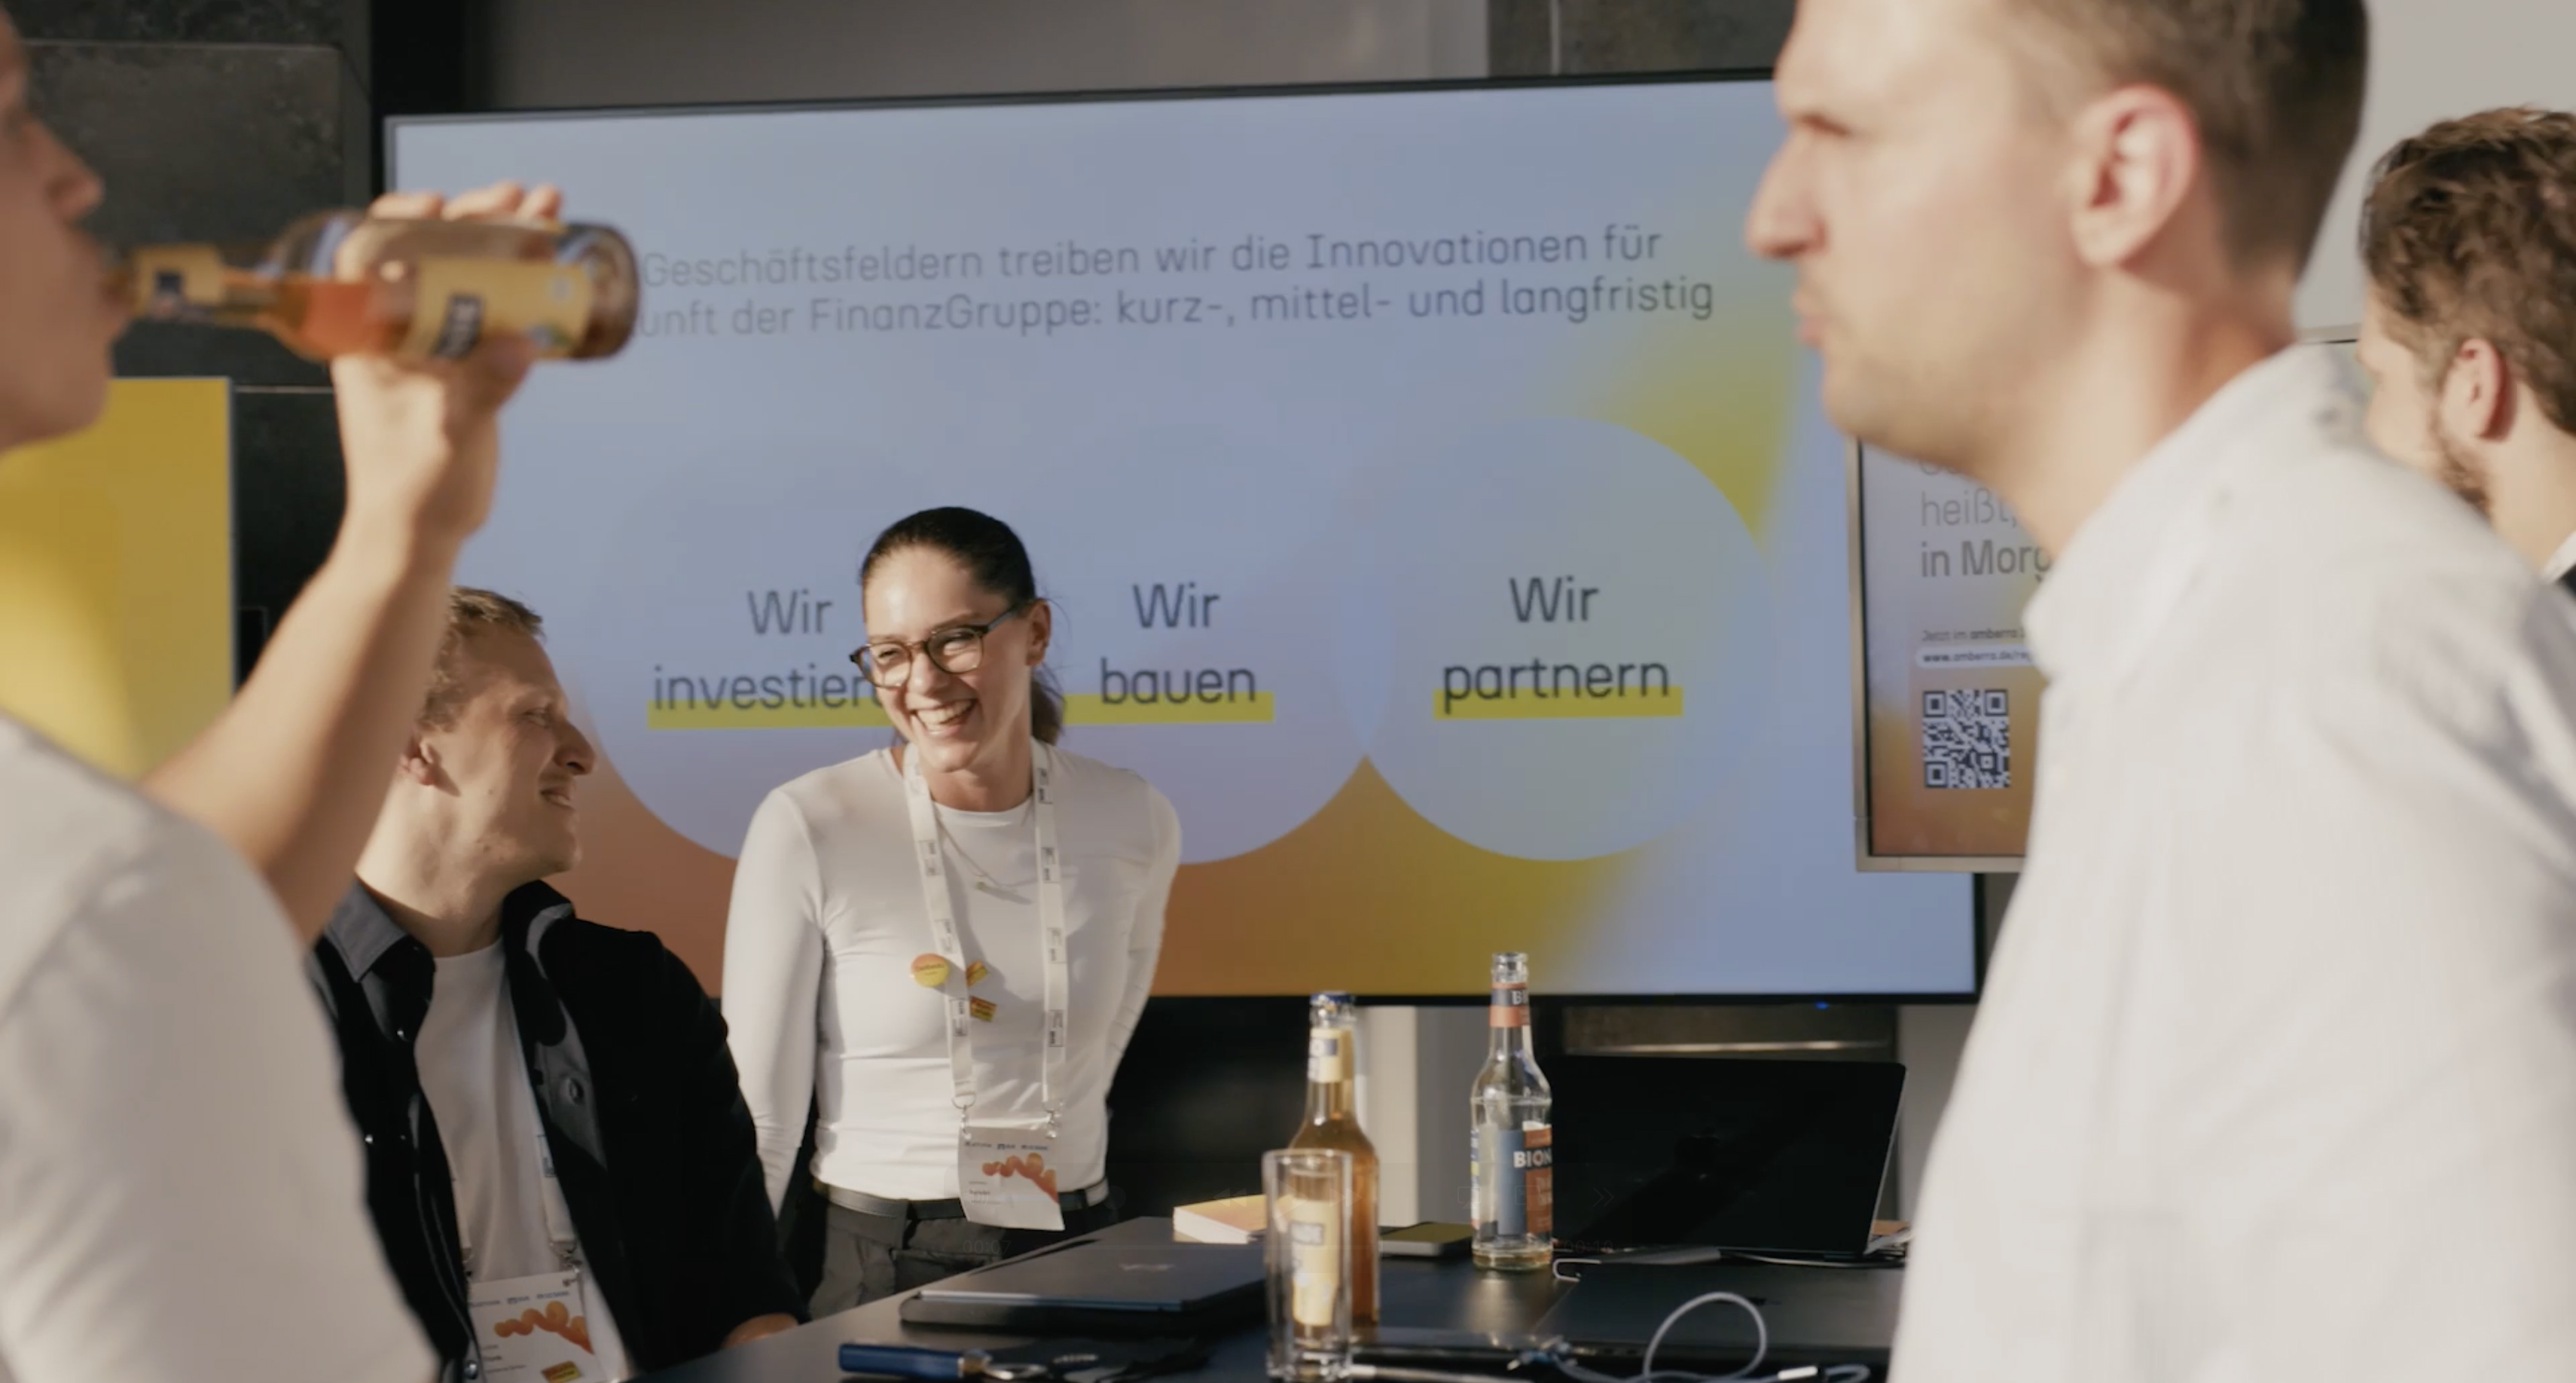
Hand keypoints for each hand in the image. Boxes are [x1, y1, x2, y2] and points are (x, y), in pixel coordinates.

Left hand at [328, 180, 559, 555]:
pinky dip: (519, 286)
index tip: (440, 204)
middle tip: (516, 201)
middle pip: (430, 256)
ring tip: (546, 217)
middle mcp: (398, 335)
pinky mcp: (463, 367)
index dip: (401, 221)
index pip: (368, 257)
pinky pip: (490, 312)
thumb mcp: (447, 435)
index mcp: (369, 341)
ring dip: (505, 246)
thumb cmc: (410, 489)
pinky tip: (550, 270)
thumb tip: (519, 343)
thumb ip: (481, 389)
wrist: (418, 531)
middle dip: (475, 221)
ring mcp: (433, 349)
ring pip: (465, 279)